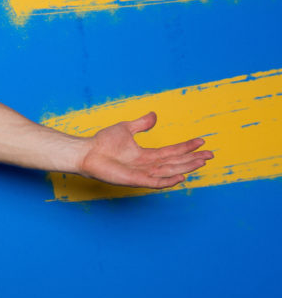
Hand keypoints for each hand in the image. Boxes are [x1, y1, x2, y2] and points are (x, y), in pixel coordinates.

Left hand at [79, 112, 212, 188]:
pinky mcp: (135, 180)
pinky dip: (169, 180)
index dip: (187, 147)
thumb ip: (142, 124)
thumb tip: (155, 115)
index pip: (172, 151)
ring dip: (186, 167)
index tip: (202, 141)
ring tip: (202, 161)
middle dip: (193, 159)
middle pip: (176, 162)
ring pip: (170, 171)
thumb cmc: (103, 142)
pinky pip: (155, 182)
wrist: (87, 152)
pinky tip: (182, 176)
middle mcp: (148, 165)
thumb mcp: (126, 129)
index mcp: (147, 155)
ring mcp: (142, 173)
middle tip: (211, 154)